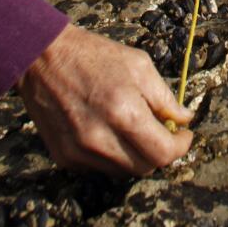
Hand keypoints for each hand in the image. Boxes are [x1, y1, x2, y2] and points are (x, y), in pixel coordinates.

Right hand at [17, 24, 192, 174]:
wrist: (43, 58)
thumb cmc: (95, 55)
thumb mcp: (139, 65)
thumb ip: (165, 97)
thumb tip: (184, 119)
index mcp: (123, 112)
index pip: (163, 153)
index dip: (180, 147)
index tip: (183, 135)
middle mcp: (100, 137)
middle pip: (145, 167)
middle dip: (160, 152)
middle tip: (163, 133)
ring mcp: (80, 151)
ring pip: (123, 171)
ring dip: (135, 155)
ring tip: (132, 129)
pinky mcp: (64, 157)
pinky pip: (99, 168)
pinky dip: (111, 155)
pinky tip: (108, 131)